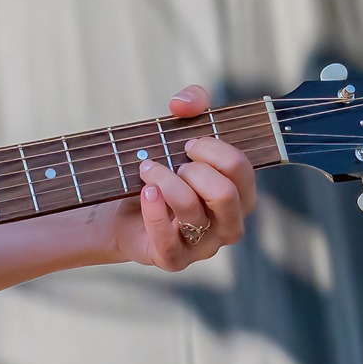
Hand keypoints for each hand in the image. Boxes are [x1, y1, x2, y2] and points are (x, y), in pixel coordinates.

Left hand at [98, 84, 257, 271]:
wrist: (121, 213)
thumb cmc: (162, 172)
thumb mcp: (179, 131)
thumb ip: (192, 104)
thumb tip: (181, 103)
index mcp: (241, 195)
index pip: (241, 169)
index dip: (214, 149)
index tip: (189, 142)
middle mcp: (229, 223)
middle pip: (225, 193)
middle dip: (194, 170)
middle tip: (174, 162)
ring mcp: (204, 246)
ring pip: (192, 211)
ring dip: (165, 181)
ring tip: (147, 169)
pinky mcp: (174, 259)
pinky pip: (167, 238)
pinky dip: (154, 210)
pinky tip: (146, 191)